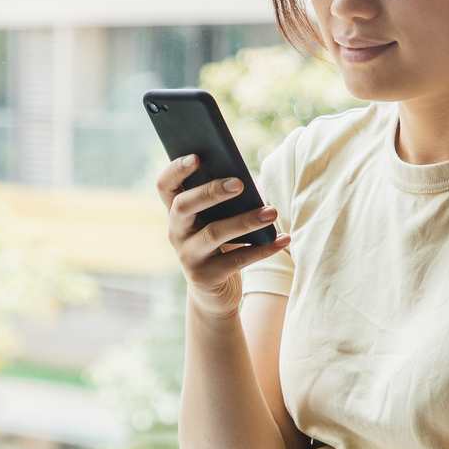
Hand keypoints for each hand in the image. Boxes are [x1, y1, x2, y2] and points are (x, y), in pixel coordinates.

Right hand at [157, 155, 289, 316]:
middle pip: (184, 206)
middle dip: (211, 192)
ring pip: (213, 233)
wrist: (214, 292)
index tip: (197, 156)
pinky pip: (235, 261)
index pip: (165, 186)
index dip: (176, 169)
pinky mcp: (205, 277)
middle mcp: (176, 232)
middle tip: (240, 183)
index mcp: (177, 212)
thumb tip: (246, 181)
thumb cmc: (221, 245)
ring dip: (245, 221)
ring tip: (272, 212)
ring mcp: (188, 256)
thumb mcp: (217, 220)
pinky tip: (283, 239)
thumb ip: (224, 200)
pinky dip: (262, 250)